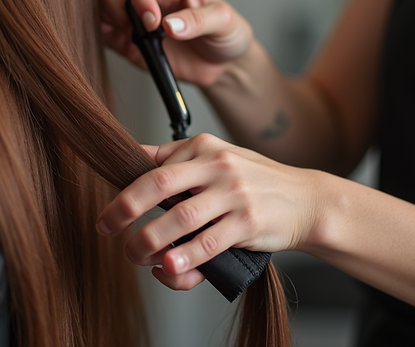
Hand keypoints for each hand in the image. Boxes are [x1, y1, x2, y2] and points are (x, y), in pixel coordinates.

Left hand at [95, 133, 325, 290]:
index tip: (108, 215)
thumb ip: (177, 158)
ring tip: (136, 255)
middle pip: (160, 184)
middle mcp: (218, 165)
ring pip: (181, 217)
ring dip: (150, 241)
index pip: (155, 167)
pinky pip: (209, 243)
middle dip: (126, 208)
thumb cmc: (256, 182)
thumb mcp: (218, 157)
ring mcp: (234, 193)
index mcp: (204, 147)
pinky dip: (186, 257)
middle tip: (106, 228)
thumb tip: (132, 154)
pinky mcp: (248, 222)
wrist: (307, 200)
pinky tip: (169, 268)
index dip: (127, 192)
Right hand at [97, 0, 254, 86]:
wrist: (224, 65)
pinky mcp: (128, 42)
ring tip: (139, 44)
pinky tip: (132, 51)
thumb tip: (169, 25)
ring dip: (113, 28)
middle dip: (121, 15)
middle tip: (145, 36)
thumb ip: (198, 21)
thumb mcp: (224, 22)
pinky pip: (105, 36)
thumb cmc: (227, 34)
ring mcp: (136, 19)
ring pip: (103, 12)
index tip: (153, 23)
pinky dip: (109, 43)